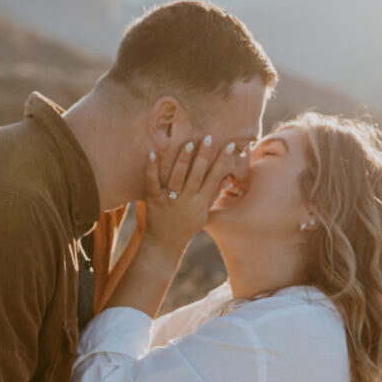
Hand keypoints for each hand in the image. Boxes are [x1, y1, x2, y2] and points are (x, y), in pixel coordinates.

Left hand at [145, 137, 237, 254]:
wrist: (165, 244)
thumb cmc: (186, 226)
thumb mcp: (203, 213)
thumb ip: (212, 194)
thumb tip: (225, 178)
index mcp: (201, 202)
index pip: (214, 178)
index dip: (222, 162)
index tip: (229, 146)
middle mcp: (186, 200)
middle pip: (197, 175)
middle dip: (203, 156)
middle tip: (207, 137)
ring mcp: (169, 200)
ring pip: (177, 177)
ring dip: (183, 160)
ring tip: (188, 143)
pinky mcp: (154, 200)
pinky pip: (152, 183)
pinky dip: (152, 169)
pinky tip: (152, 154)